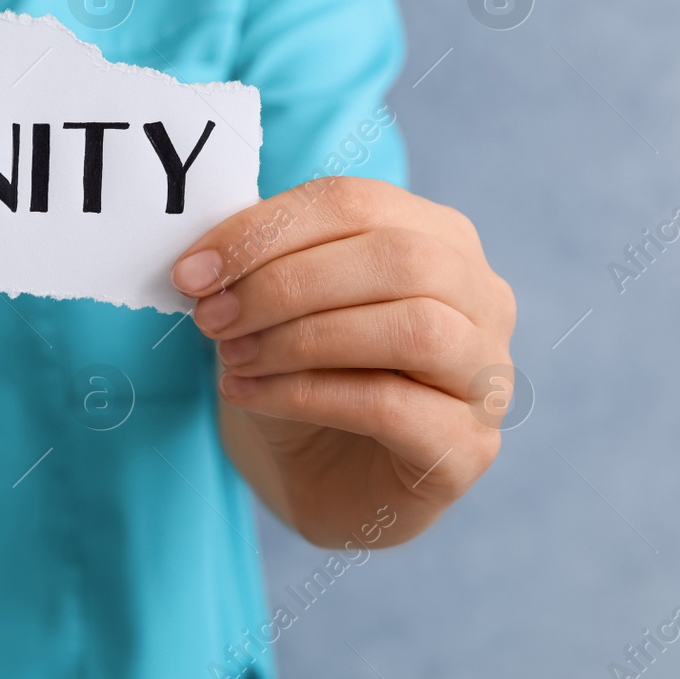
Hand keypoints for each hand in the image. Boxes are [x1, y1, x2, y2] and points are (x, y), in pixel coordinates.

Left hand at [172, 176, 514, 546]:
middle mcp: (480, 298)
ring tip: (231, 358)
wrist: (317, 475)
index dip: (266, 230)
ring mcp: (487, 375)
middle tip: (210, 317)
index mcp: (437, 237)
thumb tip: (208, 260)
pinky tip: (248, 395)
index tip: (191, 270)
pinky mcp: (468, 447)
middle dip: (286, 284)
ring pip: (413, 329)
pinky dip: (306, 395)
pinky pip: (393, 407)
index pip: (356, 203)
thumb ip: (262, 264)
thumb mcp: (275, 305)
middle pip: (397, 258)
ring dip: (301, 339)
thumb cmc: (301, 374)